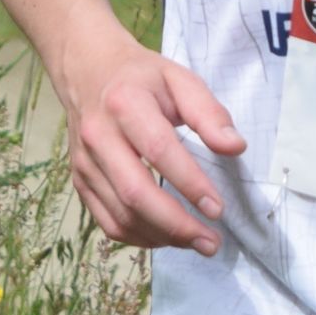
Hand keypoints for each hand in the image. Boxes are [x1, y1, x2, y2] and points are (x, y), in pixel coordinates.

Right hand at [53, 27, 246, 256]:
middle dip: (176, 224)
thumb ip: (208, 113)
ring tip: (196, 241)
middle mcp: (98, 136)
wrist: (88, 72)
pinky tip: (166, 237)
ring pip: (121, 215)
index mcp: (125, 104)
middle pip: (135, 192)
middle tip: (211, 242)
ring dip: (161, 236)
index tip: (217, 208)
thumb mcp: (180, 80)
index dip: (189, 183)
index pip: (158, 150)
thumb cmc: (142, 78)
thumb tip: (235, 147)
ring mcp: (84, 163)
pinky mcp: (80, 182)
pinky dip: (139, 238)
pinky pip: (107, 222)